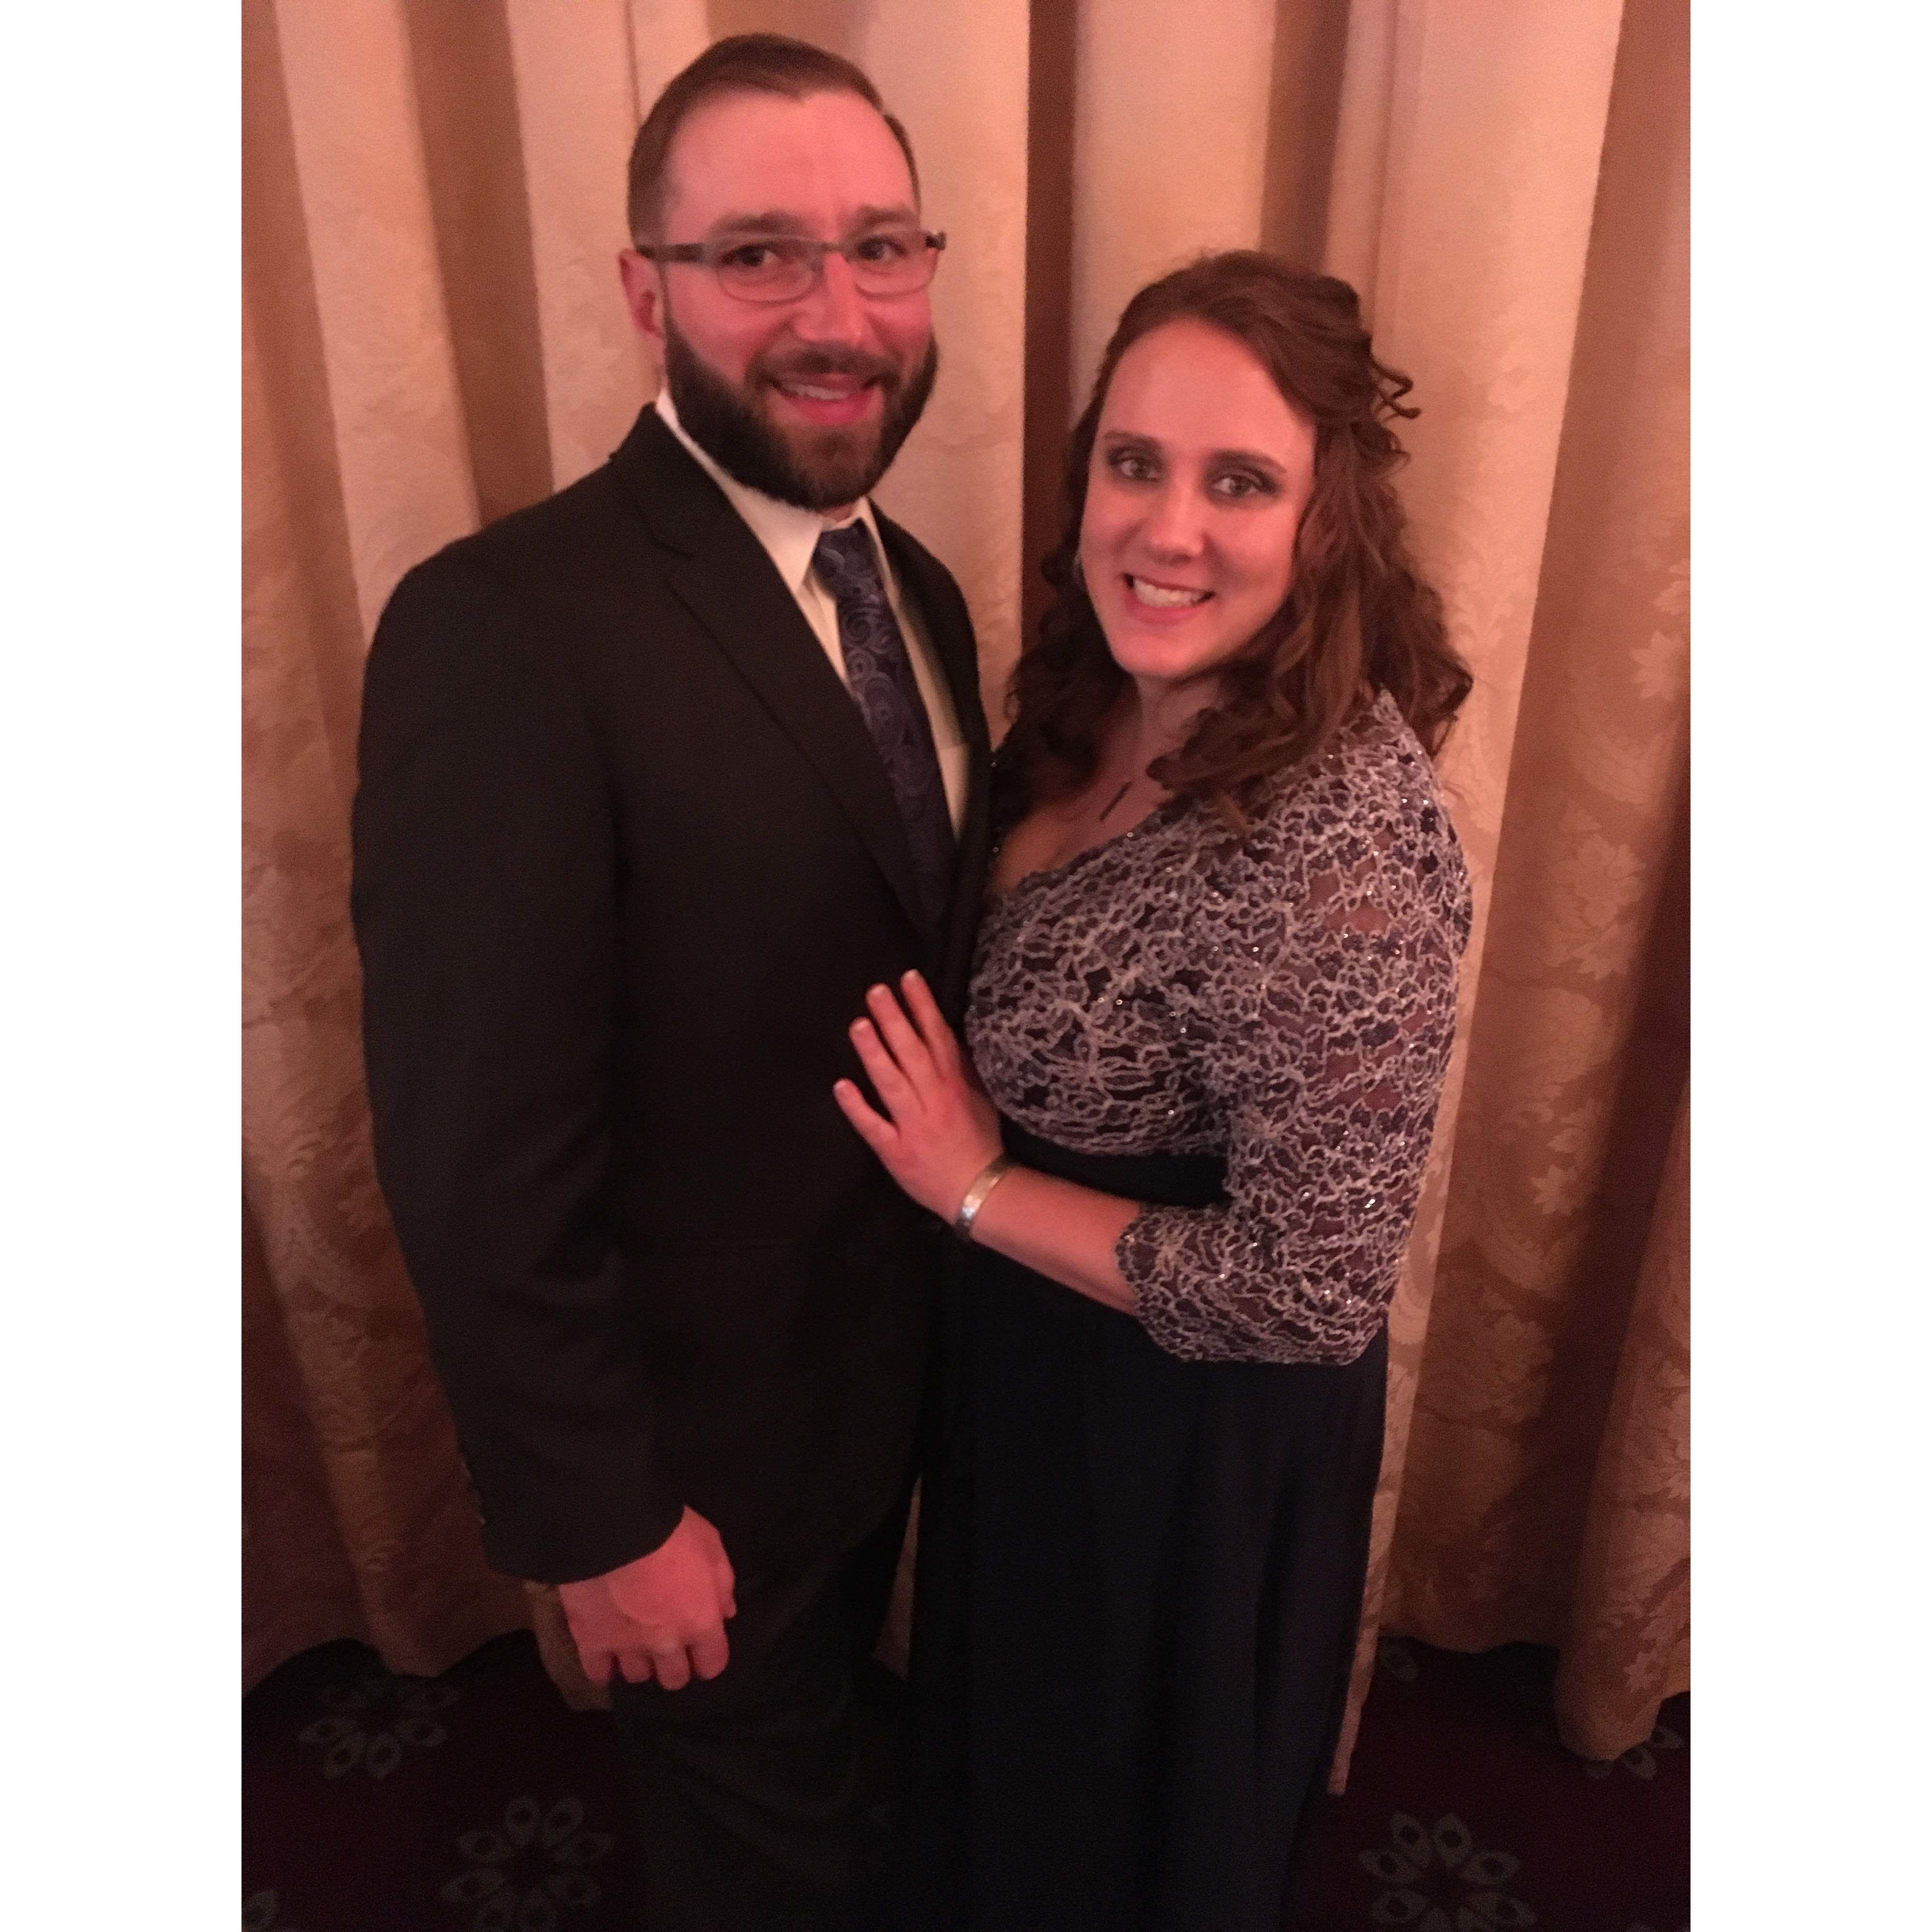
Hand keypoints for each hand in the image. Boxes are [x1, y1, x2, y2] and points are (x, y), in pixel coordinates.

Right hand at [555, 1507, 736, 1691]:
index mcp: (699, 1622)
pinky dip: (602, 1670)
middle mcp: (666, 1643)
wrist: (617, 1529)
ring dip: (639, 1664)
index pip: (712, 1664)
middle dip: (673, 1666)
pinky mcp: (591, 1641)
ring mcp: (627, 1646)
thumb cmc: (670, 1532)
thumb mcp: (712, 1547)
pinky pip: (598, 1674)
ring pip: (637, 1676)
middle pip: (674, 1678)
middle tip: (667, 1648)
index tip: (701, 1651)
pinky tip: (604, 1660)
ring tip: (635, 1647)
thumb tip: (725, 1613)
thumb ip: (722, 1586)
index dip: (707, 1660)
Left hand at [833, 970, 1003, 1220]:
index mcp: (955, 1085)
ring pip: (892, 1082)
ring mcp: (914, 1124)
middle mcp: (934, 1099)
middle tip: (876, 991)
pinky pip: (874, 1126)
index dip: (923, 1006)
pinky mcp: (895, 1150)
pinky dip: (857, 1107)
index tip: (908, 979)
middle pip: (912, 1053)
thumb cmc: (979, 1143)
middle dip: (894, 1020)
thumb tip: (945, 1035)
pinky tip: (841, 1085)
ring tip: (858, 1025)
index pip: (938, 1037)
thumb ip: (961, 1068)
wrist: (980, 1192)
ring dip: (875, 1053)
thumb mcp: (980, 1099)